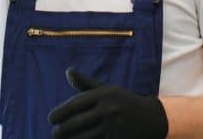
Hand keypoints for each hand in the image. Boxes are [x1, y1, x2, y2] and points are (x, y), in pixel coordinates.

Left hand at [48, 67, 168, 138]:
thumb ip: (85, 83)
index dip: (59, 113)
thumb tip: (68, 71)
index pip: (75, 104)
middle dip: (60, 131)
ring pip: (81, 138)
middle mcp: (108, 110)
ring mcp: (112, 128)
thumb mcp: (107, 89)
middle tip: (55, 133)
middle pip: (75, 124)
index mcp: (104, 94)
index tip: (51, 118)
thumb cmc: (122, 102)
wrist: (150, 119)